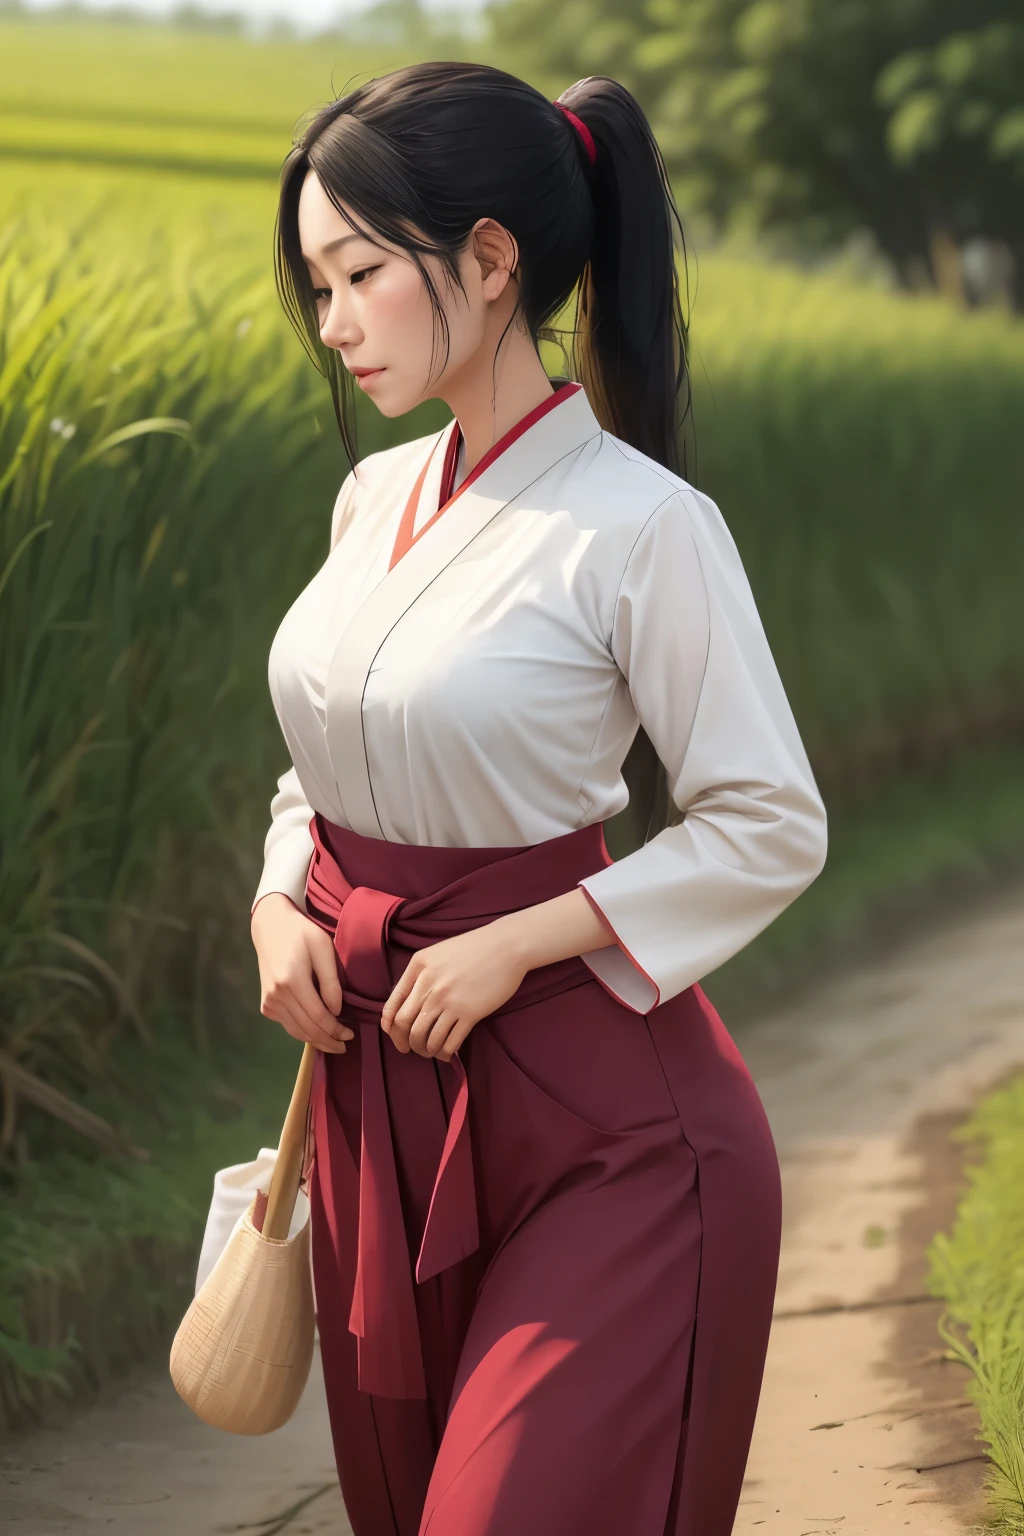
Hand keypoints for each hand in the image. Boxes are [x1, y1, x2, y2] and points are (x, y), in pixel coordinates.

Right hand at [251, 893, 352, 1053]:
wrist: (270, 927)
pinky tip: (316, 1031)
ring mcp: (268, 1001)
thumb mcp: (323, 949)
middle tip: (345, 1045)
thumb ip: (331, 982)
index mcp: (292, 981)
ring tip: (333, 1044)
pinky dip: (302, 1031)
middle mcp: (277, 995)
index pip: (317, 1017)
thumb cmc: (301, 934)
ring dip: (315, 1040)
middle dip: (328, 1040)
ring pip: (295, 1031)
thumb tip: (336, 1012)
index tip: (350, 1035)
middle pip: (306, 1029)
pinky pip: (287, 1024)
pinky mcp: (265, 1004)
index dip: (335, 1030)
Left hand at [381, 923, 528, 1061]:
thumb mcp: (438, 953)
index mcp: (418, 966)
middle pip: (405, 1024)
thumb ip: (420, 975)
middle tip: (409, 1049)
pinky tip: (446, 1052)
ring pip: (425, 1037)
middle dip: (404, 1042)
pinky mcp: (470, 1013)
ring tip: (430, 1051)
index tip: (394, 1036)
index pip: (393, 1005)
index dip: (390, 1027)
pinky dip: (444, 1052)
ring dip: (424, 1050)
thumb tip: (407, 1004)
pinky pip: (449, 1042)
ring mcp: (449, 1000)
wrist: (507, 946)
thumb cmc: (474, 948)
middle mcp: (430, 984)